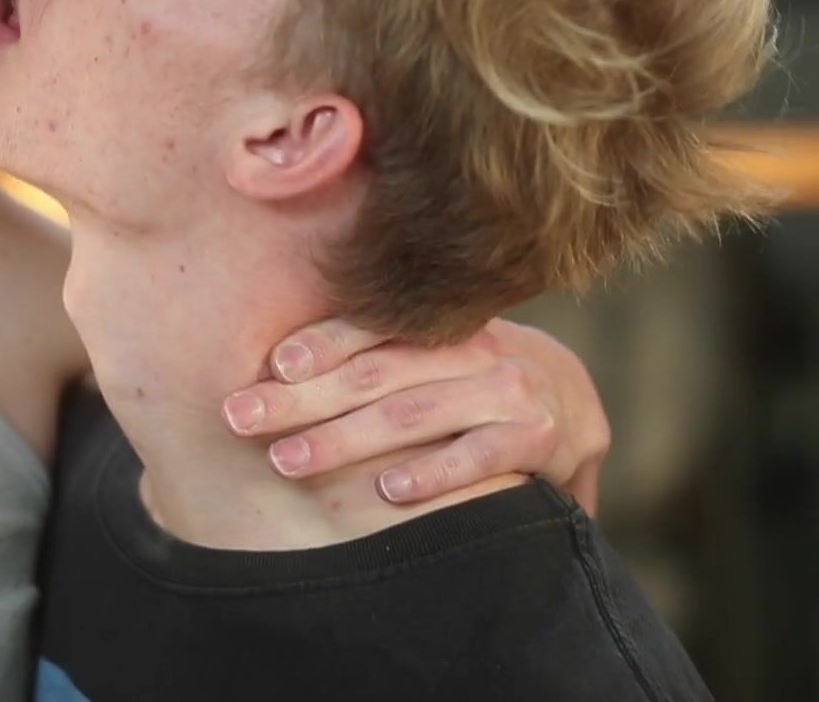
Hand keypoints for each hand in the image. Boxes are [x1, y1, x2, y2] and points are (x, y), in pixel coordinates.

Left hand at [221, 318, 610, 513]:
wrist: (577, 406)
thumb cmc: (477, 382)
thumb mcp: (436, 355)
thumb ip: (378, 353)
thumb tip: (274, 364)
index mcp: (441, 326)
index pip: (372, 327)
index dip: (320, 343)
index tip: (270, 365)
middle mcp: (473, 351)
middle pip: (376, 374)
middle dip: (302, 399)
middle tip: (241, 419)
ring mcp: (507, 394)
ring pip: (413, 415)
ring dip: (344, 440)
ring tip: (288, 461)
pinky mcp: (537, 439)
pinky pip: (477, 458)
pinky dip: (431, 474)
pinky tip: (387, 491)